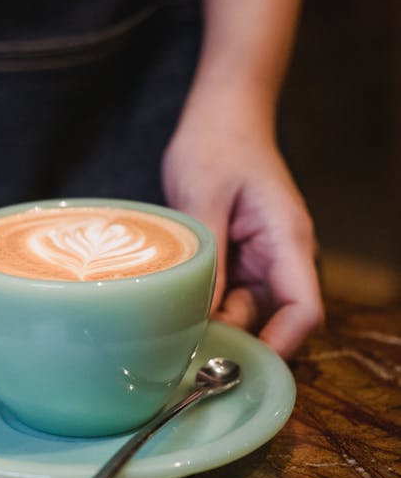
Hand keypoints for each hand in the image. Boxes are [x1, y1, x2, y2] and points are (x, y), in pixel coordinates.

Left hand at [161, 75, 323, 358]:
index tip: (239, 361)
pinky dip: (206, 302)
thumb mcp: (203, 196)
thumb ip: (207, 257)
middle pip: (274, 319)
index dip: (280, 343)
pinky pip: (229, 292)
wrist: (221, 115)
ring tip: (172, 327)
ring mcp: (262, 257)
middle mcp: (282, 255)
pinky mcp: (241, 256)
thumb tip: (202, 316)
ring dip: (216, 321)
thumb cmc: (216, 144)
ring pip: (247, 310)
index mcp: (287, 238)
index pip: (303, 308)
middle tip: (185, 347)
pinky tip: (174, 304)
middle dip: (236, 337)